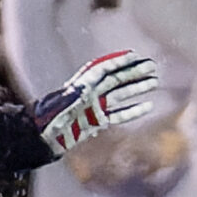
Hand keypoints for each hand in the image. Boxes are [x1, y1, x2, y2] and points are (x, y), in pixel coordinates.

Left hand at [36, 50, 158, 157]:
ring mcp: (93, 108)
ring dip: (137, 87)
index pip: (103, 70)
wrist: (41, 139)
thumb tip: (85, 91)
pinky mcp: (96, 122)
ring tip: (154, 82)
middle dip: (133, 72)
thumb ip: (72, 99)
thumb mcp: (59, 108)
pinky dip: (134, 110)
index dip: (119, 61)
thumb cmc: (48, 122)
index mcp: (80, 88)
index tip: (136, 56)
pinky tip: (148, 106)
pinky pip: (119, 115)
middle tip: (152, 66)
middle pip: (115, 80)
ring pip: (119, 95)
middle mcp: (89, 95)